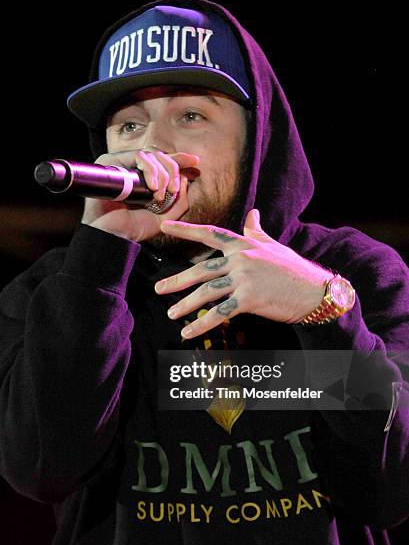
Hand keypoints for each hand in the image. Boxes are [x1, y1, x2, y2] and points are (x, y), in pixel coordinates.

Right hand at [81, 148, 199, 241]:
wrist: (113, 234)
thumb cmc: (133, 228)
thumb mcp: (165, 217)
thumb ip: (179, 201)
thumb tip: (186, 178)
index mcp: (143, 179)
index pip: (163, 162)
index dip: (179, 159)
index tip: (195, 161)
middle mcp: (132, 169)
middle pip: (159, 155)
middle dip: (172, 170)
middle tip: (173, 190)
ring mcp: (121, 164)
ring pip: (151, 154)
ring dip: (162, 174)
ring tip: (160, 195)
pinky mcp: (111, 162)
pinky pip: (138, 156)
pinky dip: (150, 169)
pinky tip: (152, 187)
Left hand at [154, 209, 332, 337]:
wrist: (315, 291)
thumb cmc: (293, 269)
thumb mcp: (274, 246)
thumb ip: (257, 231)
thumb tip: (252, 213)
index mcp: (244, 244)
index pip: (210, 233)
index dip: (185, 229)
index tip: (164, 226)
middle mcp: (241, 259)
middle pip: (201, 269)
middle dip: (177, 280)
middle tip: (159, 288)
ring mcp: (245, 279)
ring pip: (207, 291)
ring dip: (186, 304)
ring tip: (171, 313)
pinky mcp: (249, 299)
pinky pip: (220, 313)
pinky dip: (202, 324)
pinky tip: (188, 332)